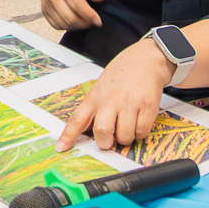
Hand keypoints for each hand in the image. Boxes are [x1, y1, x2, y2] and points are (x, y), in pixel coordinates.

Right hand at [38, 0, 106, 30]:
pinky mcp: (44, 10)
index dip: (89, 15)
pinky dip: (67, 26)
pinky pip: (56, 25)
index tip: (98, 20)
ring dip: (77, 26)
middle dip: (85, 23)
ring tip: (85, 20)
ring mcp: (46, 4)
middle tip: (93, 20)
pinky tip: (74, 20)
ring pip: (64, 24)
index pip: (77, 4)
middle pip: (70, 18)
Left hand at [57, 39, 174, 151]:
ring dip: (125, 138)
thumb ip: (95, 108)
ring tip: (126, 127)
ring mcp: (129, 103)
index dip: (68, 136)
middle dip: (106, 142)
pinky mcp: (147, 106)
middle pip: (102, 131)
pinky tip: (138, 122)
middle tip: (110, 140)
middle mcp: (110, 100)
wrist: (146, 59)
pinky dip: (140, 133)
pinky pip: (142, 131)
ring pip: (124, 136)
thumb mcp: (100, 87)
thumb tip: (89, 131)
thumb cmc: (121, 74)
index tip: (61, 148)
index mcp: (95, 97)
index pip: (77, 119)